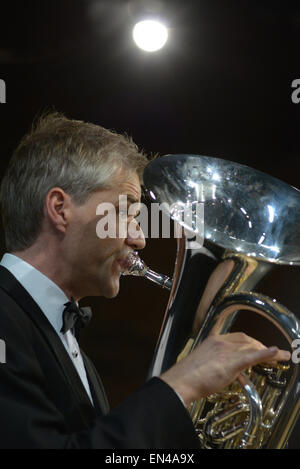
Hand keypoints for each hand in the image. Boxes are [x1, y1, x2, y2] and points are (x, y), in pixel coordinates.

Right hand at [160, 332, 290, 405]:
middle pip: (247, 340)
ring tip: (279, 357)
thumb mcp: (204, 365)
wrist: (181, 381)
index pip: (237, 337)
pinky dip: (267, 354)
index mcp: (212, 340)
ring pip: (252, 347)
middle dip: (260, 346)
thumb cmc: (187, 377)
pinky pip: (253, 356)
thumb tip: (228, 372)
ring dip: (268, 352)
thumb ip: (218, 364)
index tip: (256, 348)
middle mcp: (221, 342)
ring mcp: (226, 351)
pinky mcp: (232, 362)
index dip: (250, 342)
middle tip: (269, 355)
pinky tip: (277, 353)